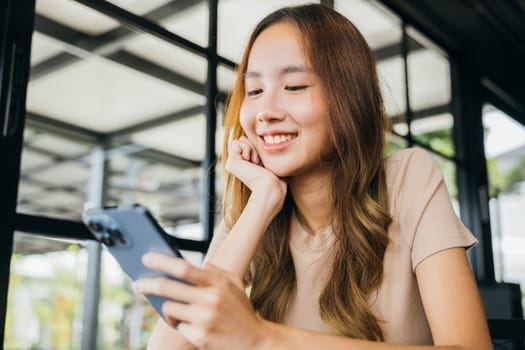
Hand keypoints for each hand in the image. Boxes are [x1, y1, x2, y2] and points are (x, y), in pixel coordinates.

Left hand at [133, 253, 269, 349]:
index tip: (146, 259)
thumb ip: (214, 272)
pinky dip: (182, 325)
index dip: (161, 262)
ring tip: (180, 312)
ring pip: (169, 309)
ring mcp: (205, 318)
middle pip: (168, 287)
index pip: (184, 268)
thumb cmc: (241, 311)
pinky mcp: (200, 336)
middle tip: (137, 284)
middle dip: (147, 284)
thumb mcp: (234, 285)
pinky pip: (178, 326)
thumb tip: (187, 266)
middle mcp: (211, 298)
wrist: (255, 341)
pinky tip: (196, 327)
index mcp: (219, 282)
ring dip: (169, 310)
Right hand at [226, 136, 286, 205]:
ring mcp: (234, 164)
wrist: (271, 186)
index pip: (250, 142)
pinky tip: (251, 161)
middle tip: (260, 162)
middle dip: (255, 146)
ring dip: (252, 148)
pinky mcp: (231, 163)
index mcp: (247, 164)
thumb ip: (260, 148)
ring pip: (241, 140)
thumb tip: (250, 136)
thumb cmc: (275, 176)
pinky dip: (247, 148)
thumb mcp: (269, 158)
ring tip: (256, 163)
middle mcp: (239, 164)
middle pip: (245, 139)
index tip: (264, 161)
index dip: (259, 146)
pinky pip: (236, 143)